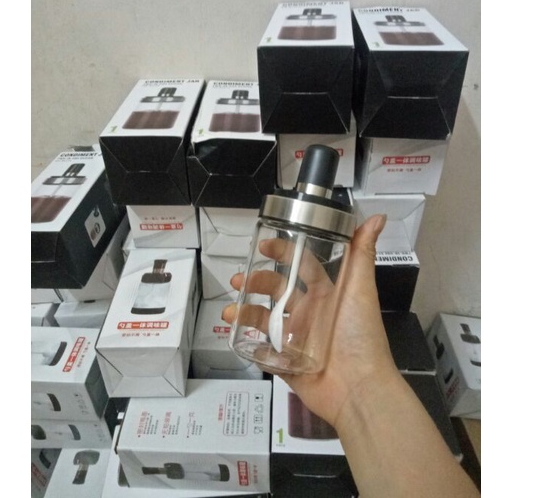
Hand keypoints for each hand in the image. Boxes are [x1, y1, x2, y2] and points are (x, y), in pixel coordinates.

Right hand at [222, 214, 398, 428]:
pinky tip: (235, 333)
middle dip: (257, 281)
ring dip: (246, 310)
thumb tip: (375, 217)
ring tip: (231, 310)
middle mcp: (310, 313)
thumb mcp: (361, 290)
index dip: (283, 252)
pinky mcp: (287, 362)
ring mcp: (297, 338)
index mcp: (326, 294)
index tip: (264, 245)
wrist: (358, 388)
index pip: (302, 265)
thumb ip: (363, 254)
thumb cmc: (360, 334)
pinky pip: (263, 349)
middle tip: (240, 279)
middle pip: (277, 290)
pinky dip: (248, 341)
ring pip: (265, 318)